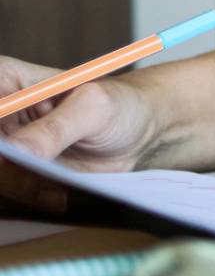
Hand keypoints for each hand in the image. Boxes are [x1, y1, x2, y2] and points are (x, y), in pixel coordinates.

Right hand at [0, 56, 160, 215]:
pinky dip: (28, 195)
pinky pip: (5, 188)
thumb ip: (54, 129)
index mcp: (4, 80)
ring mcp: (3, 143)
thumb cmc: (121, 104)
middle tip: (34, 174)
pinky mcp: (12, 168)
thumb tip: (16, 151)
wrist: (140, 131)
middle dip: (5, 167)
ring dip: (19, 186)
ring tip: (57, 184)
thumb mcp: (94, 109)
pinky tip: (56, 193)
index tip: (8, 151)